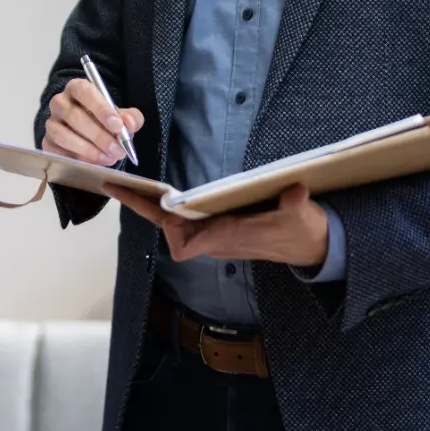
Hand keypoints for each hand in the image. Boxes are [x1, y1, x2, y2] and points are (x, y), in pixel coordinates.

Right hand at [42, 77, 143, 167]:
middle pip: (73, 116)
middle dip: (98, 135)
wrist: (90, 136)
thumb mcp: (121, 116)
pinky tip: (94, 164)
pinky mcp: (47, 143)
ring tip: (108, 159)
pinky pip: (58, 152)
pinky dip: (77, 160)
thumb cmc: (105, 121)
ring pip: (63, 135)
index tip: (117, 126)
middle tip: (117, 150)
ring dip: (88, 150)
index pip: (84, 91)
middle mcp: (59, 102)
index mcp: (77, 88)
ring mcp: (51, 123)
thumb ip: (130, 117)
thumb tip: (129, 123)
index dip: (101, 108)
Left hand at [105, 183, 329, 268]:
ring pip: (175, 222)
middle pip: (169, 228)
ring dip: (153, 205)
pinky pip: (188, 217)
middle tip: (115, 185)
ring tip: (129, 184)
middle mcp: (217, 238)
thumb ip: (296, 206)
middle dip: (142, 208)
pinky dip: (172, 204)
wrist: (314, 246)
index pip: (185, 245)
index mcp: (229, 236)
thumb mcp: (302, 217)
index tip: (160, 205)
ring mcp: (218, 233)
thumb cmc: (304, 232)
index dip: (169, 230)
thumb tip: (295, 193)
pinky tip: (164, 189)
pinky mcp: (223, 226)